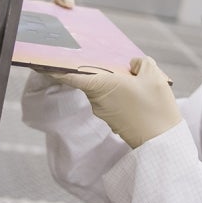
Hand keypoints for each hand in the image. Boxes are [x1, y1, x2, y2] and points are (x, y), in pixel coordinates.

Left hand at [51, 56, 180, 147]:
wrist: (162, 142)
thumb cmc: (155, 108)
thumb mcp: (153, 76)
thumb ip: (141, 63)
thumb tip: (133, 65)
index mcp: (100, 85)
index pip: (70, 75)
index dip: (54, 68)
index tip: (40, 62)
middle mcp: (97, 100)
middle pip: (89, 79)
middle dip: (98, 69)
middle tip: (113, 60)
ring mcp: (104, 112)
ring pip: (102, 90)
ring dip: (112, 81)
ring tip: (136, 77)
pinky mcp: (113, 120)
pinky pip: (110, 100)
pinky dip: (118, 93)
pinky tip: (137, 91)